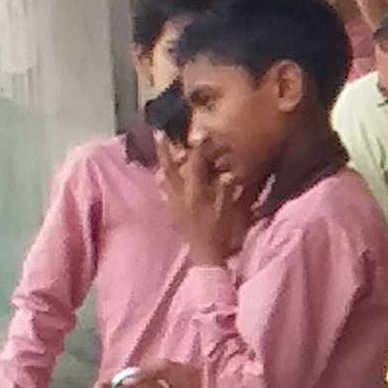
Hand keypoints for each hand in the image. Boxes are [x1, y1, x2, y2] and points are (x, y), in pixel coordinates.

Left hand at [159, 136, 251, 266]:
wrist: (206, 255)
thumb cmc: (220, 233)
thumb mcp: (229, 210)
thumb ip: (225, 190)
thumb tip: (226, 172)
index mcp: (196, 192)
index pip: (195, 164)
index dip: (197, 147)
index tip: (198, 133)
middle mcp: (181, 194)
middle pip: (170, 167)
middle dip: (164, 150)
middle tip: (158, 132)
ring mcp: (174, 203)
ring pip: (164, 178)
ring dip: (161, 162)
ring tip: (157, 149)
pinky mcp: (172, 211)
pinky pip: (164, 191)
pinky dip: (162, 181)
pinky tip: (161, 176)